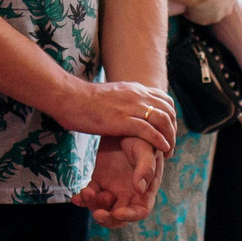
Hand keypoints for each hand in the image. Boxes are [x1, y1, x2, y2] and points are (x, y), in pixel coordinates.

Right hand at [49, 77, 177, 153]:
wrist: (68, 97)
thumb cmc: (81, 100)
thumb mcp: (109, 95)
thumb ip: (121, 100)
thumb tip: (123, 109)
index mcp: (134, 89)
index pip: (164, 99)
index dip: (171, 116)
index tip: (168, 131)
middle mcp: (136, 95)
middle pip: (168, 110)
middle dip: (173, 129)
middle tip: (170, 144)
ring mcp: (130, 107)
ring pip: (163, 120)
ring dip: (170, 137)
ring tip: (168, 151)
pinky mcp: (122, 120)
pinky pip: (149, 131)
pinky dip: (159, 140)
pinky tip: (162, 149)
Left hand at [72, 135, 162, 225]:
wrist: (123, 122)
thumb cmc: (141, 135)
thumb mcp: (145, 148)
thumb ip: (146, 168)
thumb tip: (140, 189)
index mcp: (145, 188)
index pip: (141, 210)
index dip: (130, 216)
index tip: (117, 213)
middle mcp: (129, 192)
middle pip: (119, 216)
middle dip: (108, 218)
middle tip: (98, 214)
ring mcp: (113, 187)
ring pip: (102, 206)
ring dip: (93, 205)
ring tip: (86, 193)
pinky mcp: (99, 180)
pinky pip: (90, 195)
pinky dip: (82, 198)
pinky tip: (76, 197)